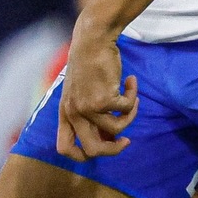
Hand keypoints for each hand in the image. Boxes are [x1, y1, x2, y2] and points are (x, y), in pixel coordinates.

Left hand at [56, 24, 137, 161]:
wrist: (92, 41)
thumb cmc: (89, 65)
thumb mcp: (82, 93)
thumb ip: (91, 116)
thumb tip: (111, 138)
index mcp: (65, 113)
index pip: (64, 148)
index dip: (81, 157)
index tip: (100, 148)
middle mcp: (73, 113)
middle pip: (92, 150)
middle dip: (113, 150)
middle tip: (126, 141)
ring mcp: (88, 107)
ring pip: (116, 129)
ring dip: (130, 116)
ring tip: (132, 100)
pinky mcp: (104, 99)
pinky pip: (127, 109)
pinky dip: (133, 97)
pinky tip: (131, 82)